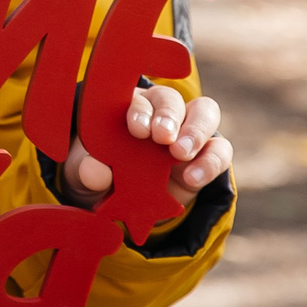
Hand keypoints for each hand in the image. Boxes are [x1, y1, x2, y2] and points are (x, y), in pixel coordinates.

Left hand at [62, 85, 228, 218]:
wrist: (130, 208)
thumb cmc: (105, 180)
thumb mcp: (88, 180)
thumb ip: (88, 174)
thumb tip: (94, 172)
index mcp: (126, 110)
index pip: (135, 98)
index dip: (138, 109)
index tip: (137, 129)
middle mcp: (159, 113)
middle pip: (170, 99)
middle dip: (168, 116)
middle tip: (163, 138)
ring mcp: (187, 131)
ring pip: (203, 113)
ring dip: (195, 131)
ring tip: (181, 154)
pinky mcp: (207, 155)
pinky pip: (219, 149)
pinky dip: (211, 161)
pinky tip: (194, 178)